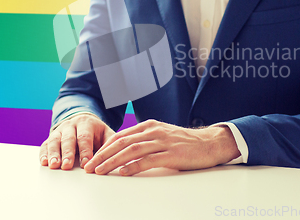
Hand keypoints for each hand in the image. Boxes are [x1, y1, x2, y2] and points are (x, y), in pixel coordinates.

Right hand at [39, 113, 114, 169]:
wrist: (82, 121)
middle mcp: (71, 125)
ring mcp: (59, 131)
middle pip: (68, 139)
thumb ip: (109, 143)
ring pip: (55, 141)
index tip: (86, 164)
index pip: (85, 137)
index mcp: (86, 124)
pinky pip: (45, 144)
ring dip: (53, 154)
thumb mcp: (106, 133)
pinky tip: (44, 162)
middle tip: (67, 166)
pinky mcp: (51, 137)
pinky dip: (44, 153)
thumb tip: (114, 157)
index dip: (85, 151)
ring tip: (54, 165)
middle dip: (68, 153)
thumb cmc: (96, 132)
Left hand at [84, 119, 239, 175]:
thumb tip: (124, 152)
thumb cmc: (185, 143)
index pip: (120, 136)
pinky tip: (123, 173)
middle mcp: (154, 131)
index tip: (91, 159)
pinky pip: (148, 160)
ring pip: (131, 150)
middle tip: (89, 168)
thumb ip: (145, 140)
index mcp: (149, 126)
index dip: (104, 148)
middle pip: (122, 143)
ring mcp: (163, 142)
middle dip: (103, 156)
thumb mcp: (162, 136)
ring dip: (113, 162)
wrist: (210, 143)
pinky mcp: (172, 154)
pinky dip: (133, 166)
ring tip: (100, 171)